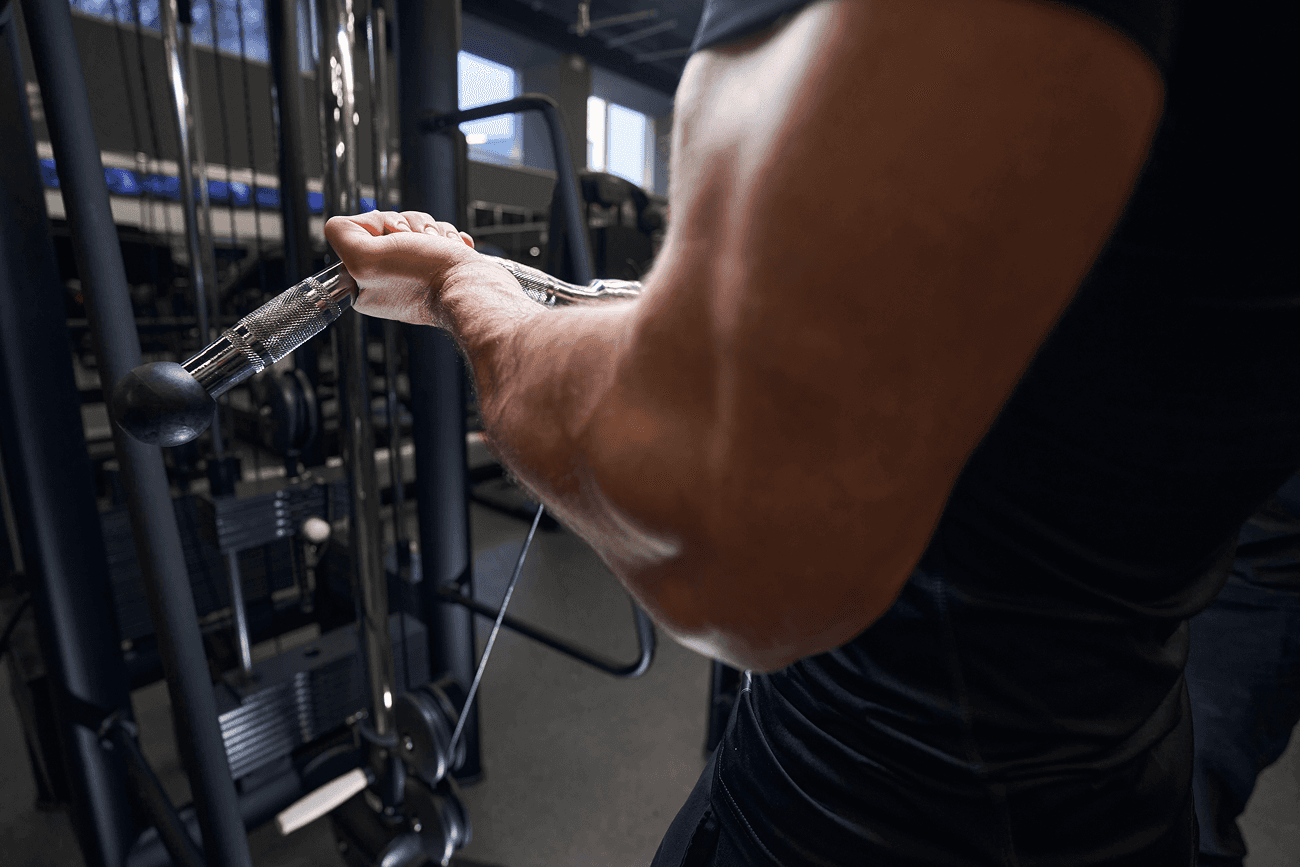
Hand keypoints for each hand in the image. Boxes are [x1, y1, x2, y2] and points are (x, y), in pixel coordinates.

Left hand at [324, 210, 479, 327]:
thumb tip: (343, 226)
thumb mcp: (366, 257)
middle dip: (408, 226)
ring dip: (431, 229)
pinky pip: (439, 235)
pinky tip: (452, 249)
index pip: (359, 229)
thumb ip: (342, 238)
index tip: (393, 240)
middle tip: (418, 244)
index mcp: (363, 284)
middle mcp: (387, 279)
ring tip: (440, 247)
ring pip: (415, 225)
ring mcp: (416, 273)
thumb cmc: (425, 276)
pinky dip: (447, 237)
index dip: (377, 226)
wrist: (473, 288)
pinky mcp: (441, 267)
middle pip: (389, 223)